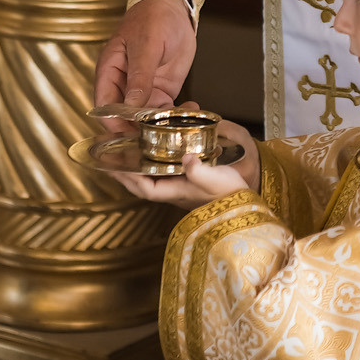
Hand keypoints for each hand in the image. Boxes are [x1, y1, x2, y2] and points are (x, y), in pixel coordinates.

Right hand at [93, 0, 196, 127]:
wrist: (174, 7)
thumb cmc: (152, 18)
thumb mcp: (146, 45)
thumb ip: (139, 77)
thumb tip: (131, 105)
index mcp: (110, 71)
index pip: (104, 105)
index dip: (113, 122)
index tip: (129, 134)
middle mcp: (124, 84)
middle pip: (124, 116)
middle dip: (139, 128)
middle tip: (158, 134)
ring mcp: (144, 89)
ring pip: (146, 116)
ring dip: (160, 124)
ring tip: (178, 124)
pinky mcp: (162, 89)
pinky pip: (165, 109)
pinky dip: (175, 115)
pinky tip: (190, 111)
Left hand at [112, 120, 261, 209]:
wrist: (244, 206)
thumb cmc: (229, 194)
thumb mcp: (214, 179)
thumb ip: (198, 169)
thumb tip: (185, 157)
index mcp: (175, 192)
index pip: (144, 188)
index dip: (129, 178)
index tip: (116, 165)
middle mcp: (174, 191)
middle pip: (143, 185)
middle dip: (127, 174)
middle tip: (114, 160)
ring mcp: (180, 188)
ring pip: (153, 179)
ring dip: (140, 168)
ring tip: (130, 154)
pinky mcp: (189, 183)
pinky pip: (166, 173)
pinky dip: (158, 163)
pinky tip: (159, 152)